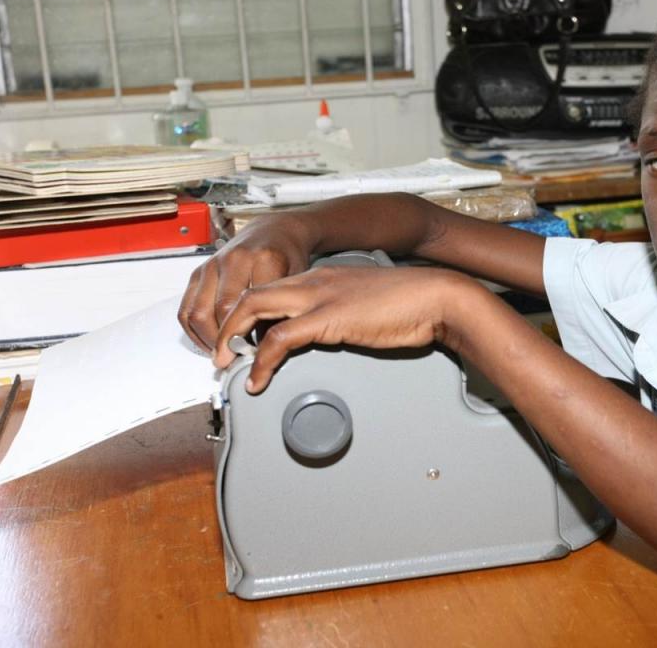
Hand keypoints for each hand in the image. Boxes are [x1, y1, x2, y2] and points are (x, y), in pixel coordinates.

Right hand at [178, 213, 315, 351]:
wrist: (273, 231)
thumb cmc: (287, 256)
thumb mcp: (296, 281)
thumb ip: (281, 310)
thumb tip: (264, 349)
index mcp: (264, 260)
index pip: (249, 307)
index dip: (249, 336)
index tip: (254, 356)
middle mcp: (234, 260)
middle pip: (221, 311)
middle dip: (226, 342)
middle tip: (237, 359)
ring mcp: (213, 265)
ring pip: (198, 312)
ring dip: (207, 339)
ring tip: (222, 355)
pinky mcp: (199, 271)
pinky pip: (185, 308)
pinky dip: (193, 330)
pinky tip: (208, 342)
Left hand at [212, 265, 478, 392]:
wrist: (436, 297)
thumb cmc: (410, 304)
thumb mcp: (364, 305)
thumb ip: (340, 315)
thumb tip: (327, 335)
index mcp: (322, 277)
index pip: (269, 288)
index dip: (246, 314)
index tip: (238, 338)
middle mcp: (314, 281)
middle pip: (251, 294)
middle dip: (226, 325)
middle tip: (219, 353)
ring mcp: (319, 296)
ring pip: (254, 308)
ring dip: (232, 339)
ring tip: (227, 365)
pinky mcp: (328, 317)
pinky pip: (279, 339)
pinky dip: (262, 361)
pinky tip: (258, 379)